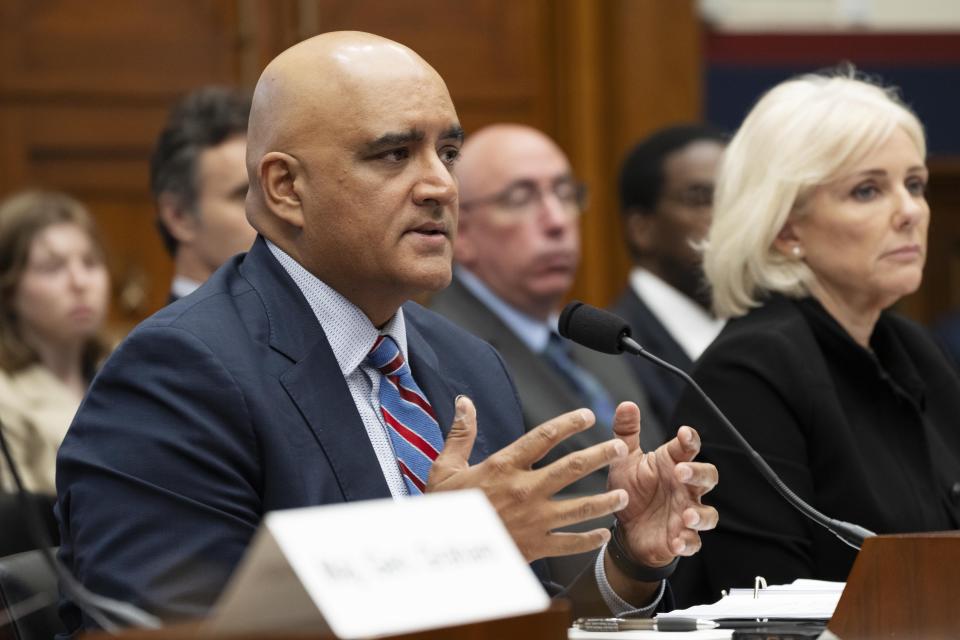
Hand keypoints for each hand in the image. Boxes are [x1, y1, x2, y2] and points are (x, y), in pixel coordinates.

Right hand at [428, 395, 628, 561]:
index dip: (569, 423)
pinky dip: (590, 540)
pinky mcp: (535, 546)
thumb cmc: (444, 510)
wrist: (441, 552)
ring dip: (606, 500)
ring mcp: (533, 519)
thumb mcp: (446, 467)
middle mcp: (524, 490)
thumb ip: (461, 434)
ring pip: (580, 507)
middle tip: (619, 449)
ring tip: (623, 495)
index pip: (544, 437)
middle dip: (600, 455)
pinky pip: (570, 543)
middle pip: (572, 467)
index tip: (588, 416)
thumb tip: (464, 403)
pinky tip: (603, 534)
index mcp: (504, 467)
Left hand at [608, 402, 718, 567]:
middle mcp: (685, 488)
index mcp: (672, 464)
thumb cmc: (630, 489)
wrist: (624, 528)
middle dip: (698, 474)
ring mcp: (686, 513)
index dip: (690, 440)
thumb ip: (625, 433)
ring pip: (708, 513)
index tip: (683, 434)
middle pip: (707, 476)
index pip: (688, 448)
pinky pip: (693, 543)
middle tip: (681, 472)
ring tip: (686, 515)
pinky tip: (677, 541)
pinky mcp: (682, 539)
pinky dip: (688, 543)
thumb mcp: (624, 460)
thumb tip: (626, 405)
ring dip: (700, 515)